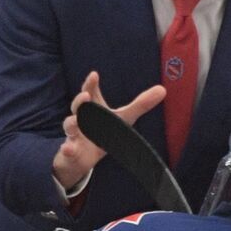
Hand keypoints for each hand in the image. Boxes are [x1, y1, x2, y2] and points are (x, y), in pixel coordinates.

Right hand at [52, 71, 166, 191]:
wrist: (83, 156)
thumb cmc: (103, 131)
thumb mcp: (123, 118)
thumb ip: (141, 105)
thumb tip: (163, 89)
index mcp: (93, 108)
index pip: (90, 92)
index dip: (91, 84)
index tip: (94, 75)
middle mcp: (82, 118)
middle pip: (78, 107)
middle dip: (80, 101)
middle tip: (86, 96)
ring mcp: (75, 134)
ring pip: (70, 127)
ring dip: (72, 123)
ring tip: (77, 121)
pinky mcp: (72, 150)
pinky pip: (67, 149)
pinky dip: (67, 149)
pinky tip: (68, 149)